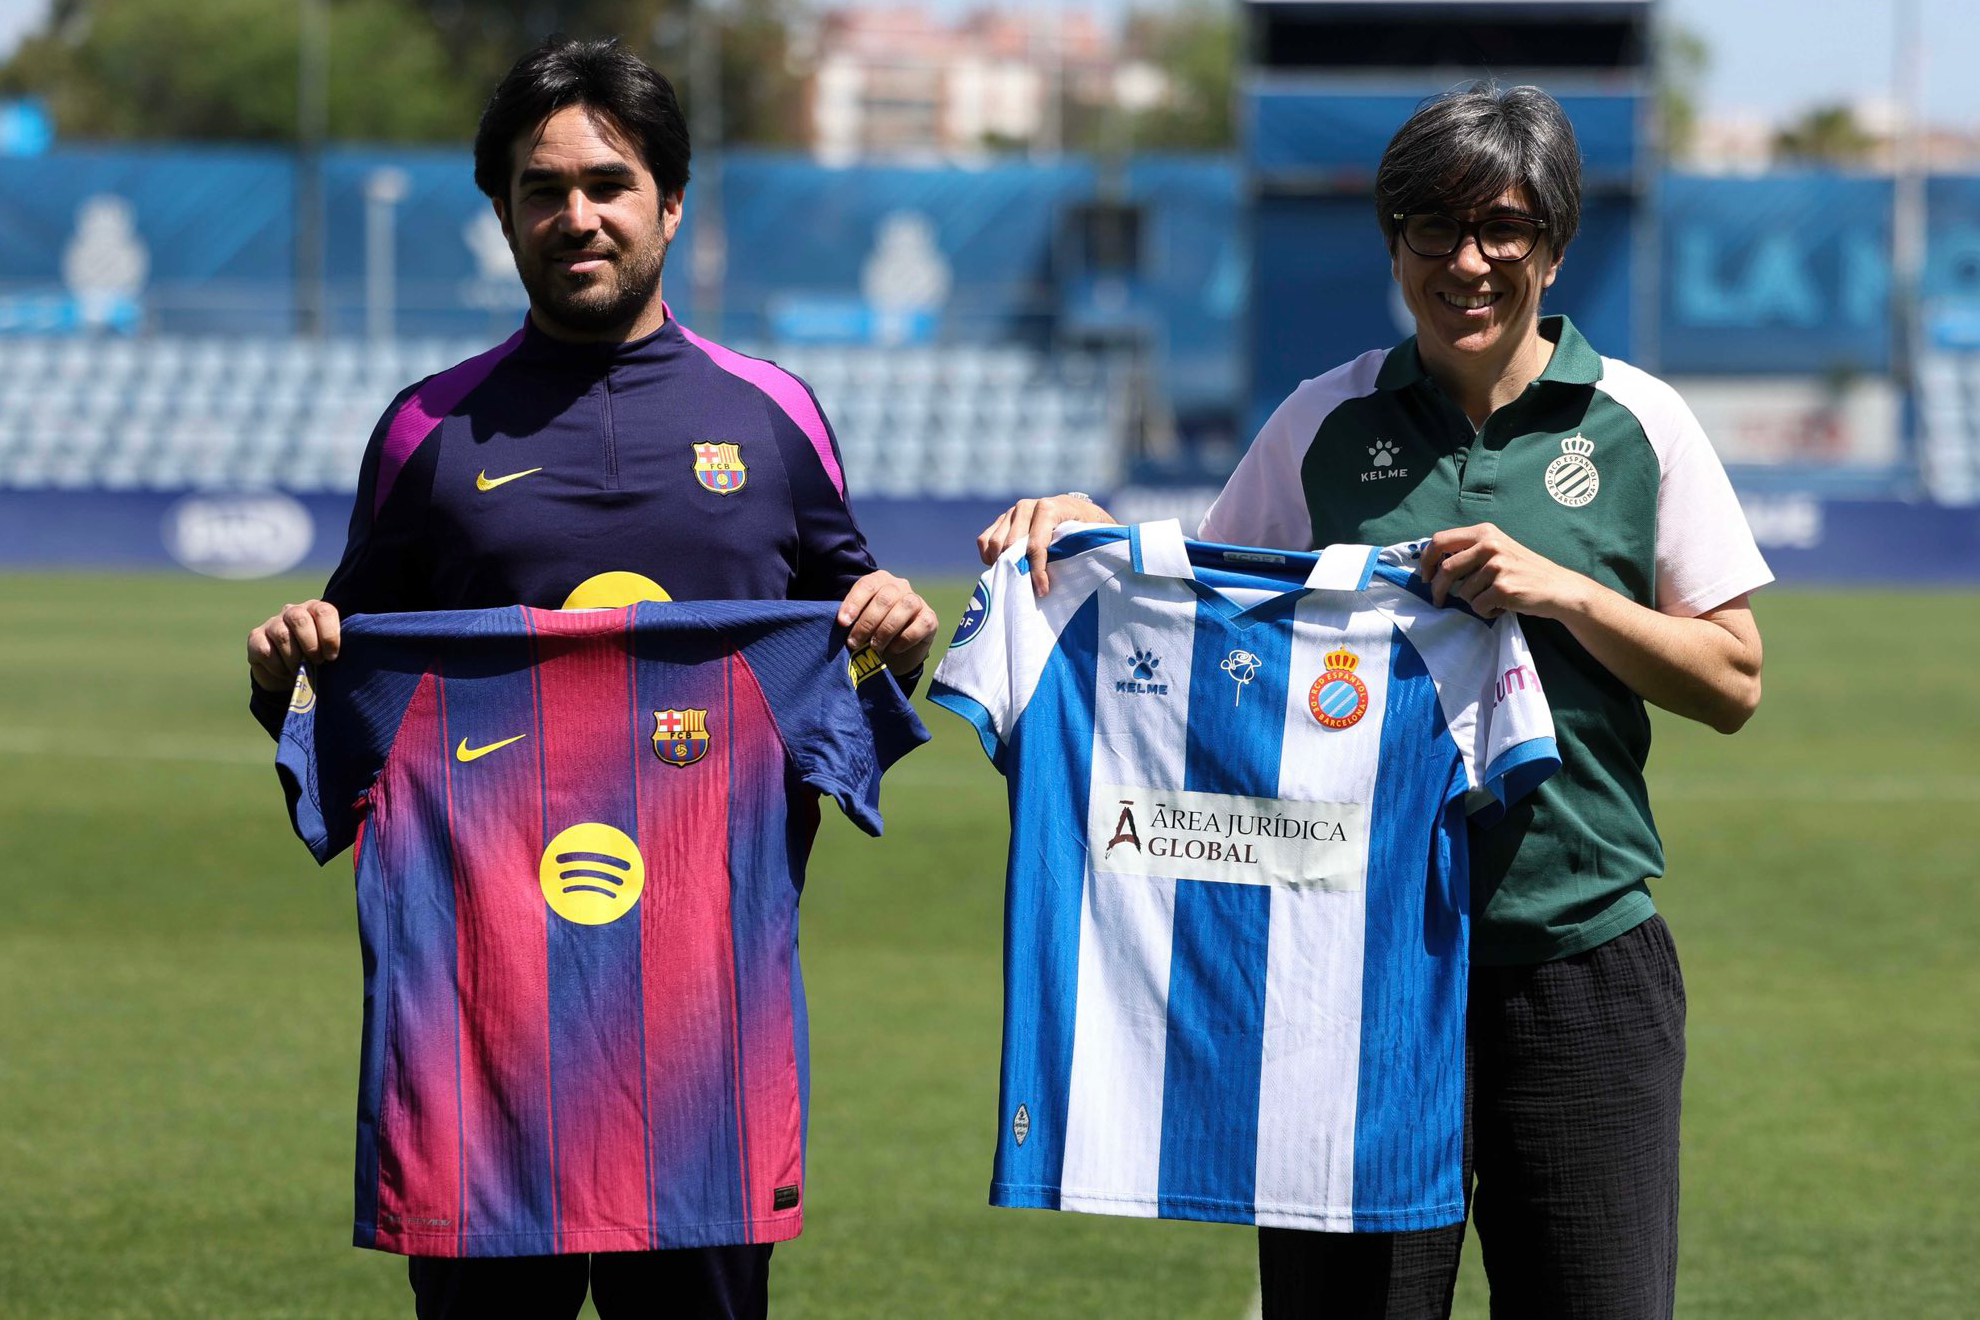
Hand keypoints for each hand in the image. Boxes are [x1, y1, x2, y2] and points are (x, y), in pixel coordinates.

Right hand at [247, 599, 341, 691]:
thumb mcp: (328, 651)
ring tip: (300, 671)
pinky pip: (266, 651)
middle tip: (317, 663)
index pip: (324, 611)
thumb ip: (334, 648)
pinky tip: (285, 673)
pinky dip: (278, 667)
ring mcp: (272, 623)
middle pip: (300, 619)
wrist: (287, 674)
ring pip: (282, 635)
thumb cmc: (315, 659)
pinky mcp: (256, 638)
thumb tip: (345, 657)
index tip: (332, 656)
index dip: (329, 635)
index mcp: (315, 610)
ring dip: (294, 659)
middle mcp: (293, 611)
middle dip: (311, 645)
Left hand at [838, 571, 937, 676]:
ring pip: (904, 608)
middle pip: (885, 598)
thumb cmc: (872, 630)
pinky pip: (919, 625)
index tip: (842, 623)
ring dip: (885, 630)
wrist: (896, 649)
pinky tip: (893, 648)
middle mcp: (900, 586)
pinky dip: (904, 639)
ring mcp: (917, 601)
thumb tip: (841, 624)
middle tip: (854, 642)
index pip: (867, 585)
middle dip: (867, 623)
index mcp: (880, 580)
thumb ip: (852, 618)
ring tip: (873, 647)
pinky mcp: (930, 618)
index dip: (854, 603)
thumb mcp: (859, 621)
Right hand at [975, 493, 1115, 595]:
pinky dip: (989, 557)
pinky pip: (984, 540)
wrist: (1075, 510)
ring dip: (1002, 565)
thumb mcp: (1085, 537)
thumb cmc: (1083, 528)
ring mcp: (1012, 512)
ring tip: (1016, 580)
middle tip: (1027, 590)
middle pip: (1010, 546)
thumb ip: (1073, 550)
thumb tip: (1058, 579)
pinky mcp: (1002, 519)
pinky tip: (1002, 568)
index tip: (1042, 591)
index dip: (1037, 571)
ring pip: (994, 543)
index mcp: (1049, 508)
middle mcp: (1026, 506)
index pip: (1035, 545)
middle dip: (1018, 571)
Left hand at [1418, 523, 1589, 620]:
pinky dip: (1487, 612)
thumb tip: (1432, 565)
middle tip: (1438, 600)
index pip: (1440, 541)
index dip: (1426, 561)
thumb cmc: (1524, 571)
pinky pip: (1478, 607)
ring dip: (1474, 602)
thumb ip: (1470, 551)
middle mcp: (1490, 545)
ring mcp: (1497, 566)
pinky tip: (1503, 606)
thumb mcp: (1498, 550)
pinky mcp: (1503, 588)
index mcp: (1485, 532)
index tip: (1425, 576)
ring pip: (1463, 592)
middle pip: (1446, 569)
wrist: (1558, 588)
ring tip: (1494, 599)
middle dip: (1437, 589)